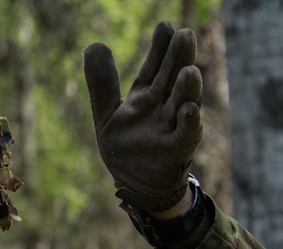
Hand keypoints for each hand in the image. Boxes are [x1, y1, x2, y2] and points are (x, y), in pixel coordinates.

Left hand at [84, 22, 202, 213]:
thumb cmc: (126, 149)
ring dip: (187, 88)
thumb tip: (93, 43)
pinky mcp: (177, 150)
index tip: (164, 27)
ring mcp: (172, 127)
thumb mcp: (106, 114)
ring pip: (183, 103)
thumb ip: (102, 83)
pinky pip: (186, 135)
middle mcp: (163, 106)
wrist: (137, 186)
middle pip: (173, 78)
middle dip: (179, 58)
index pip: (155, 66)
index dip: (159, 48)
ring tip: (189, 71)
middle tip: (184, 35)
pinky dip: (189, 123)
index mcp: (146, 95)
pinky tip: (189, 110)